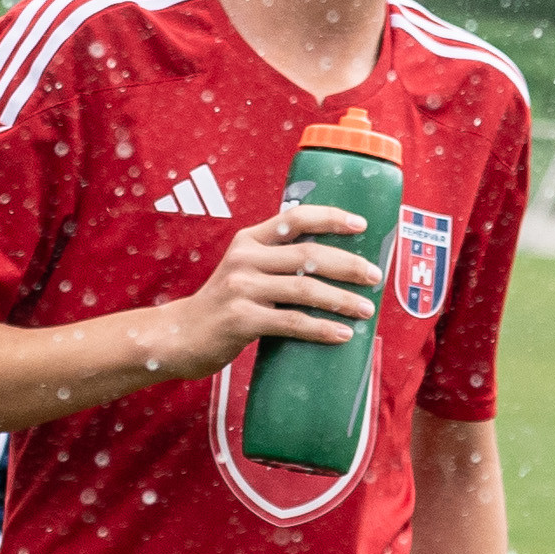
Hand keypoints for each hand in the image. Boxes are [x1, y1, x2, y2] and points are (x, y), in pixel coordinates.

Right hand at [149, 204, 385, 380]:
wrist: (179, 336)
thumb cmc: (225, 304)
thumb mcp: (246, 270)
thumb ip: (278, 261)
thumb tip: (334, 262)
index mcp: (249, 240)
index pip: (296, 218)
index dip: (331, 218)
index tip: (361, 224)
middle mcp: (244, 258)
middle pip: (309, 255)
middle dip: (349, 265)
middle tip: (375, 277)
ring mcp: (241, 288)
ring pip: (305, 289)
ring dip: (342, 300)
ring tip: (365, 310)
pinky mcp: (241, 319)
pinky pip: (292, 322)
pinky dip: (321, 329)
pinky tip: (342, 334)